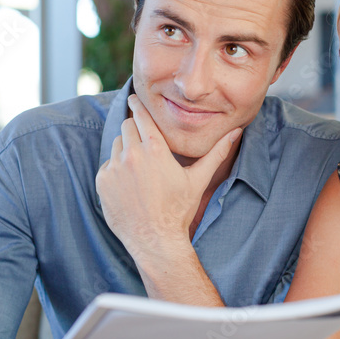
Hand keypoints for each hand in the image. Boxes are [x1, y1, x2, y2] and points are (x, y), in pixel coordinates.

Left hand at [96, 94, 240, 262]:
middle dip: (134, 130)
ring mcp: (114, 168)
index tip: (134, 98)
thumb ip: (216, 153)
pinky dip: (116, 171)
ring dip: (125, 150)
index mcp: (155, 149)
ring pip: (116, 145)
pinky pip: (107, 166)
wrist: (155, 240)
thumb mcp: (198, 179)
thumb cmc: (178, 210)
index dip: (138, 105)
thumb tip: (237, 132)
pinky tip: (129, 186)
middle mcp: (132, 154)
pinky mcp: (102, 182)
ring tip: (139, 170)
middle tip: (142, 142)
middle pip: (126, 127)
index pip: (141, 116)